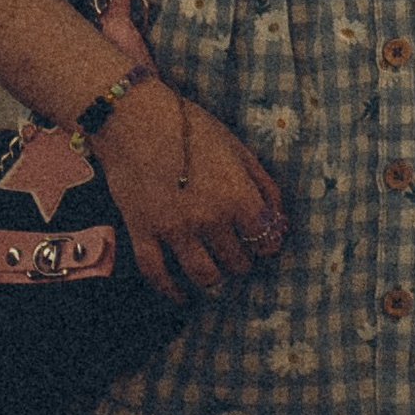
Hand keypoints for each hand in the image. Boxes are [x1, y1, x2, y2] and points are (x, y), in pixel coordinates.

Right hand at [94, 77, 284, 302]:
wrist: (134, 119)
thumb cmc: (191, 128)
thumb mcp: (238, 149)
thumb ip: (263, 185)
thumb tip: (280, 220)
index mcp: (237, 196)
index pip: (265, 240)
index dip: (267, 245)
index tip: (262, 244)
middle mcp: (209, 218)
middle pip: (236, 261)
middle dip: (241, 260)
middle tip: (236, 253)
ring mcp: (174, 229)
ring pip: (203, 275)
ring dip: (213, 278)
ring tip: (215, 271)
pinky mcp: (143, 233)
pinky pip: (158, 274)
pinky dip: (170, 290)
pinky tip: (180, 295)